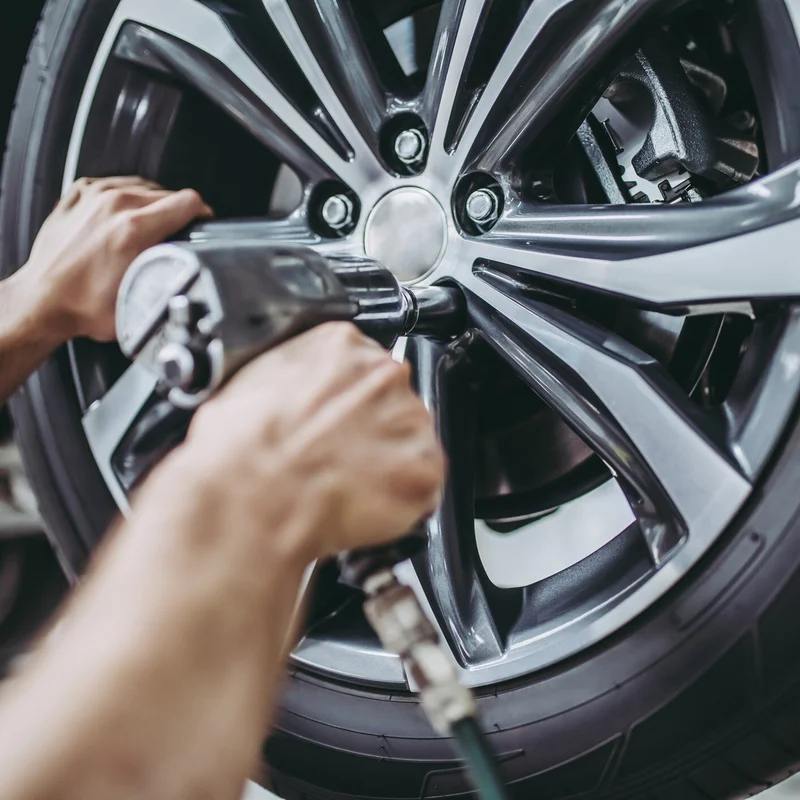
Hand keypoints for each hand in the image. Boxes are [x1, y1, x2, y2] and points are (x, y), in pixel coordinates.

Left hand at [18, 176, 211, 341]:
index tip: (203, 222)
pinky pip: (116, 184)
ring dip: (152, 205)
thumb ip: (172, 289)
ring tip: (151, 227)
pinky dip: (126, 198)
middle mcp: (114, 205)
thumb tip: (193, 288)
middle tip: (175, 235)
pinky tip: (126, 217)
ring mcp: (94, 196)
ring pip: (143, 186)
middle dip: (177, 213)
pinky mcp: (79, 194)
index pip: (187, 202)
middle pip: (167, 194)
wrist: (42, 302)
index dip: (202, 213)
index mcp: (133, 229)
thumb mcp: (141, 304)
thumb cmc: (82, 306)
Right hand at [183, 323, 444, 559]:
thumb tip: (296, 394)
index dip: (350, 399)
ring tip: (344, 485)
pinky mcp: (424, 468)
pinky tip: (361, 505)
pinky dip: (402, 501)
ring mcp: (410, 420)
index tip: (337, 420)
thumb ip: (297, 378)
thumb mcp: (252, 382)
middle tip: (338, 457)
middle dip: (371, 429)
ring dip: (389, 463)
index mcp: (342, 344)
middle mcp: (384, 374)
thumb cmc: (238, 450)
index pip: (365, 363)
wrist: (249, 499)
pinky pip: (424, 485)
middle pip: (393, 400)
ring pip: (413, 442)